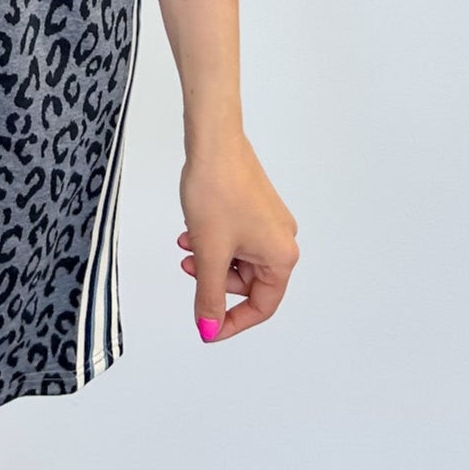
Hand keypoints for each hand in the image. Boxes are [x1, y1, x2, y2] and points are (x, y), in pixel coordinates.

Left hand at [178, 134, 298, 342]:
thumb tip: (209, 329)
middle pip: (247, 282)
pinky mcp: (254, 207)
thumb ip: (209, 297)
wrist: (213, 140)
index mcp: (281, 256)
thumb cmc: (217, 191)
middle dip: (214, 280)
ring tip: (187, 244)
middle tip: (189, 267)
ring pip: (237, 259)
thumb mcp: (210, 253)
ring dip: (210, 258)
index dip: (232, 321)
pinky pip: (234, 238)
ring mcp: (269, 222)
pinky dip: (213, 240)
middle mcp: (282, 239)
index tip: (207, 327)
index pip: (262, 306)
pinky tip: (192, 230)